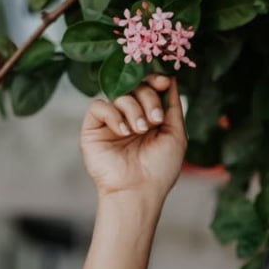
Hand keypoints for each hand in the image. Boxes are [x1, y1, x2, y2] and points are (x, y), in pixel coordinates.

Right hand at [79, 73, 186, 199]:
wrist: (139, 190)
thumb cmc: (160, 168)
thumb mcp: (175, 134)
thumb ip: (173, 106)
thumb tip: (170, 78)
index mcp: (149, 116)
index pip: (149, 86)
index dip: (155, 79)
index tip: (163, 82)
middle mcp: (130, 116)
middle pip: (136, 86)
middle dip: (149, 98)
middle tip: (155, 120)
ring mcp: (111, 121)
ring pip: (119, 95)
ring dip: (133, 109)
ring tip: (139, 130)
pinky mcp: (93, 128)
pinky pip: (99, 106)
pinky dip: (113, 114)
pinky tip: (123, 131)